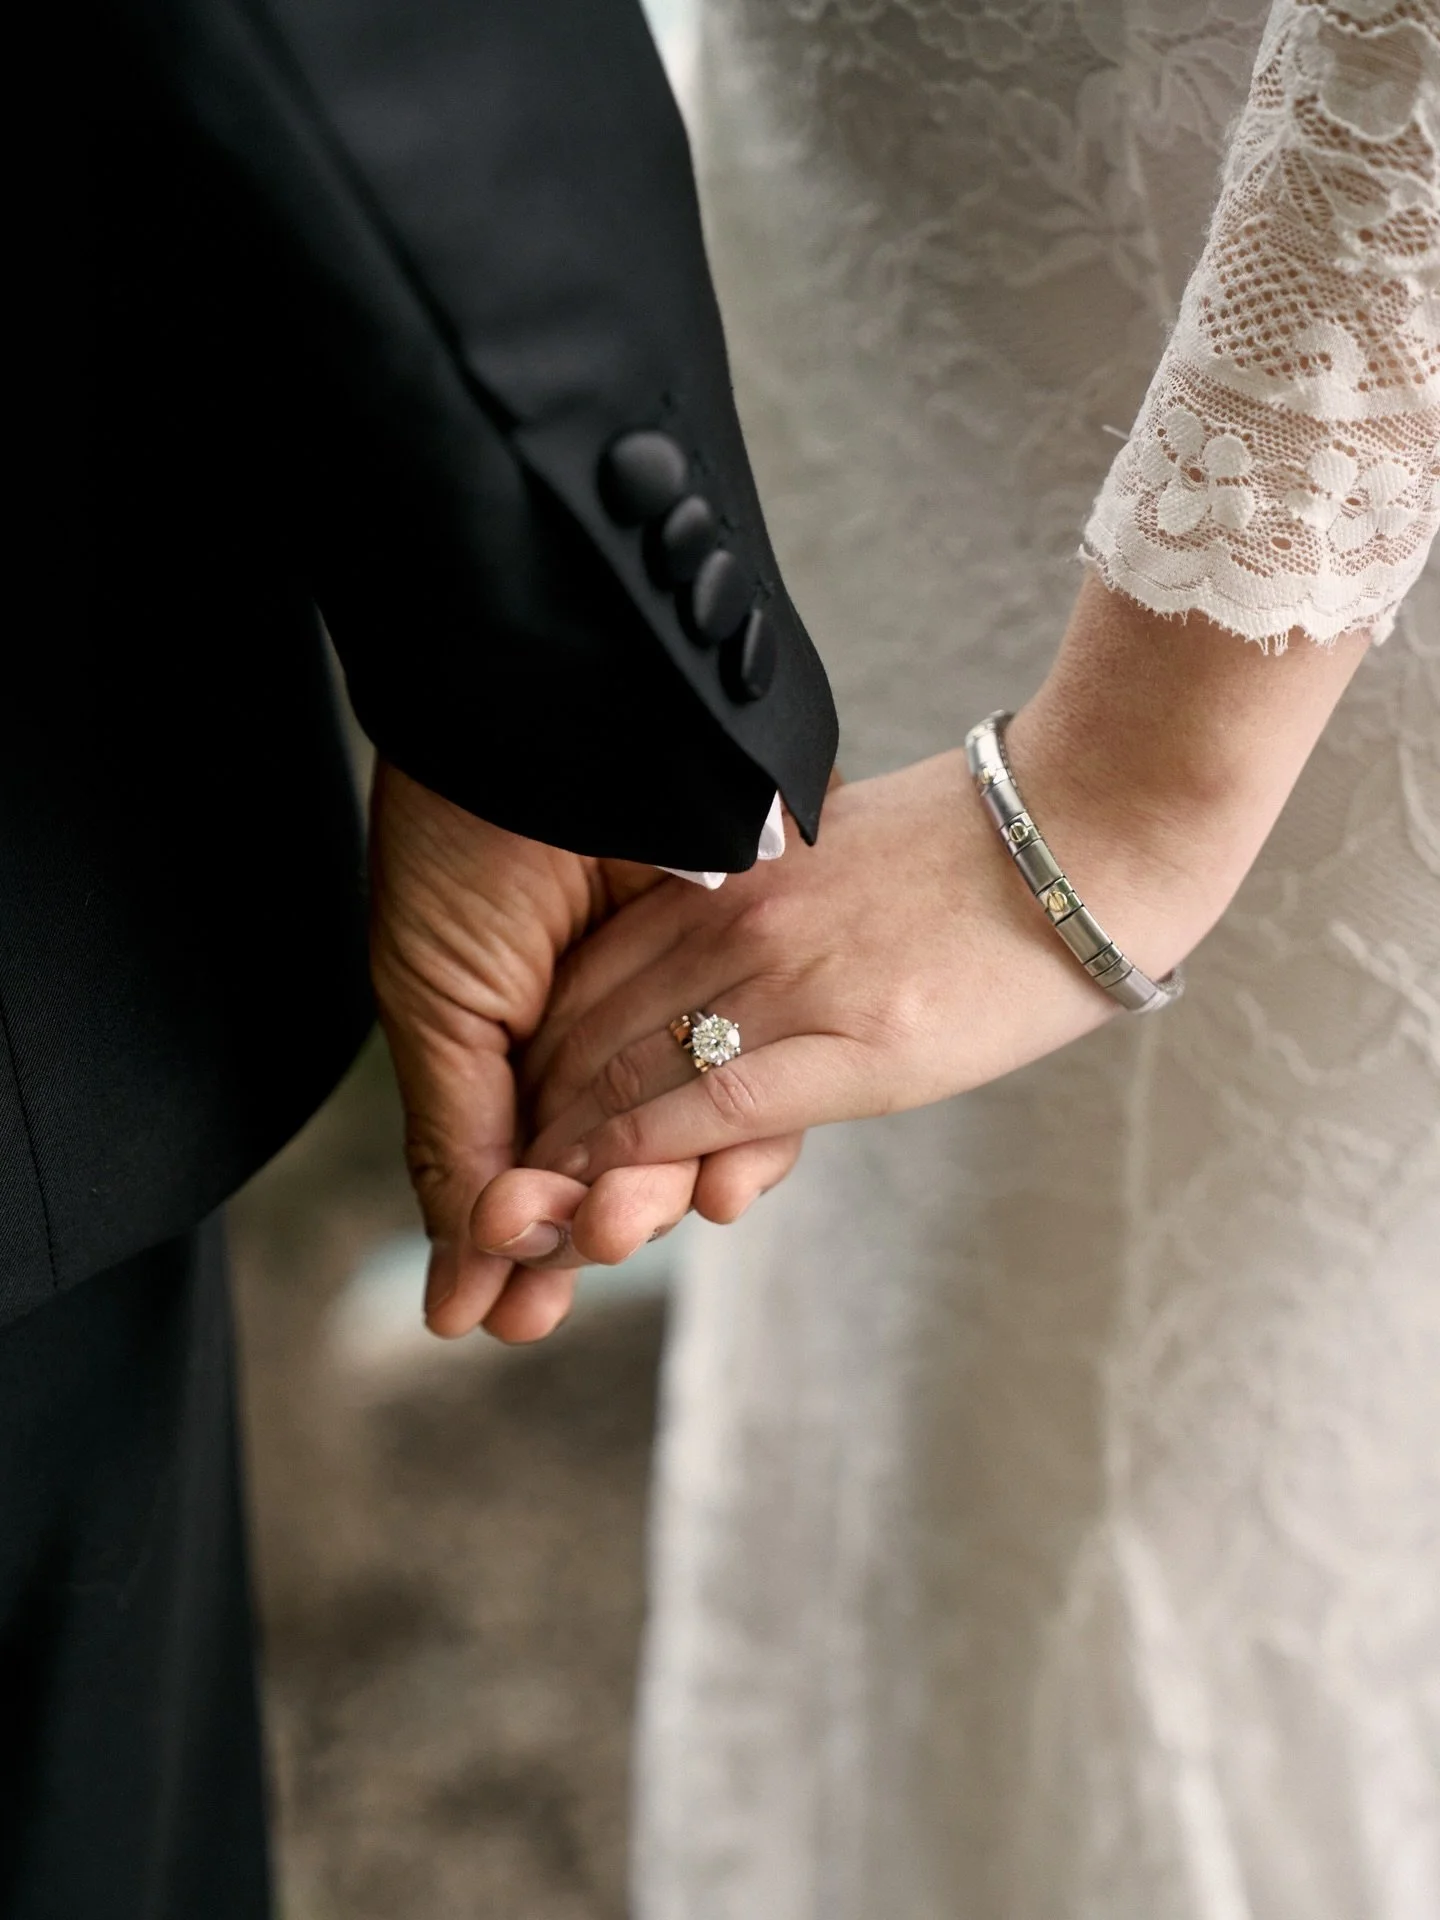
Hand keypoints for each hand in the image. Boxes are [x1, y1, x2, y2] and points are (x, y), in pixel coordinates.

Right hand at [368, 762, 801, 1342]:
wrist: (566, 706)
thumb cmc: (470, 842)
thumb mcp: (437, 999)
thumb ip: (456, 1134)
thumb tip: (457, 1278)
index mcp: (527, 1019)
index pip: (536, 1156)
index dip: (521, 1237)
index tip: (502, 1319)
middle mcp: (614, 1014)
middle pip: (615, 1160)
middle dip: (583, 1231)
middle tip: (546, 1305)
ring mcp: (695, 991)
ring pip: (695, 1135)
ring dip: (657, 1199)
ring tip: (617, 1235)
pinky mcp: (771, 964)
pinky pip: (772, 1076)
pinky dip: (745, 1138)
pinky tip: (712, 1186)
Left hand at [515, 744, 1119, 1182]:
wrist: (1087, 838)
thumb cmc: (972, 853)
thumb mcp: (829, 857)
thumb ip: (749, 907)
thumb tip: (699, 967)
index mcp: (726, 874)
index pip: (588, 972)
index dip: (532, 1052)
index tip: (506, 1113)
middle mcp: (738, 921)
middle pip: (588, 1028)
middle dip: (530, 1116)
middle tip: (490, 1184)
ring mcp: (791, 979)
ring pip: (630, 1074)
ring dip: (566, 1155)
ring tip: (523, 1212)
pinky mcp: (854, 1044)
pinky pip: (711, 1105)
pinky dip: (640, 1154)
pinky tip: (602, 1193)